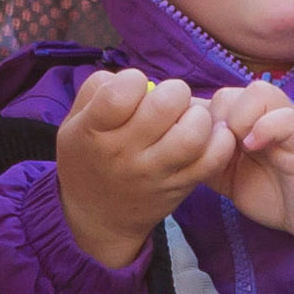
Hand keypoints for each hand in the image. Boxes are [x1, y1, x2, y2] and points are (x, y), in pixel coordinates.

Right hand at [55, 69, 227, 269]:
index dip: (133, 80)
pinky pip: (212, 160)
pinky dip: (220, 142)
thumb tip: (130, 76)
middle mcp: (125, 153)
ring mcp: (155, 172)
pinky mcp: (181, 186)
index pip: (122, 92)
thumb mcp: (74, 124)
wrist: (97, 217)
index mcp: (95, 132)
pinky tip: (210, 135)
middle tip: (169, 101)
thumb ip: (96, 90)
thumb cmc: (88, 158)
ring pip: (193, 133)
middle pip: (166, 105)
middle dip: (173, 92)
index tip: (134, 89)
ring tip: (189, 118)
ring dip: (198, 116)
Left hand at [205, 80, 293, 249]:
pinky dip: (265, 129)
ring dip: (239, 120)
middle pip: (225, 94)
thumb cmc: (274, 191)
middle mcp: (265, 114)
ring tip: (238, 150)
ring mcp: (286, 120)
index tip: (191, 149)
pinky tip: (254, 149)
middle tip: (216, 155)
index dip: (194, 122)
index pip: (209, 100)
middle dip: (214, 125)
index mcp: (245, 121)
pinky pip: (284, 118)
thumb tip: (167, 142)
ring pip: (256, 93)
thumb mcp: (227, 175)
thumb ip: (203, 156)